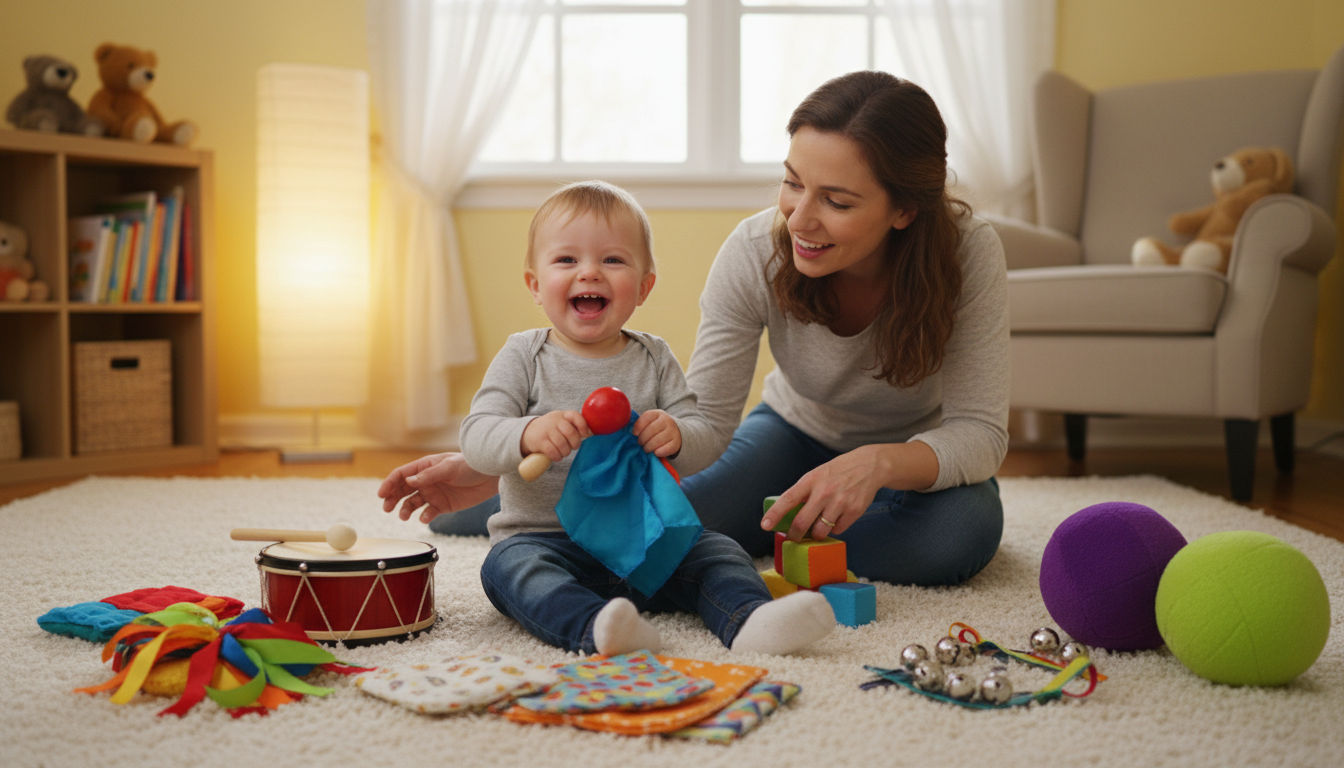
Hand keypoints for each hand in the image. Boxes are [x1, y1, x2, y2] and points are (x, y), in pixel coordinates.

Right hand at [378, 453, 499, 523]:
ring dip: (405, 510)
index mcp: (424, 467)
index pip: (401, 475)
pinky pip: (428, 513)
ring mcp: (433, 493)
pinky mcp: (442, 506)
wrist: (491, 476)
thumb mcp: (449, 467)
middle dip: (392, 498)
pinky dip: (424, 517)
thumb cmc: (470, 465)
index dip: (389, 483)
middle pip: (402, 490)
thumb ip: (429, 475)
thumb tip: (408, 480)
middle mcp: (425, 480)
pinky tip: (424, 518)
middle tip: (386, 508)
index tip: (381, 494)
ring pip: (412, 503)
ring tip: (403, 516)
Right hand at [520, 410, 589, 462]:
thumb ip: (575, 426)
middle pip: (570, 433)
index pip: (576, 416)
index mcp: (563, 415)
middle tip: (573, 447)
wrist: (528, 431)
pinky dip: (557, 456)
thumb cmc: (551, 429)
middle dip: (575, 444)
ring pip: (562, 444)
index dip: (583, 427)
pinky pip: (553, 452)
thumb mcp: (561, 422)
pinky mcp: (540, 441)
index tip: (584, 435)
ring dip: (566, 452)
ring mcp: (546, 430)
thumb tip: (591, 434)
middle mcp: (554, 420)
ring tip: (564, 452)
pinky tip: (557, 456)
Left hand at [632, 409, 680, 457]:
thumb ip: (640, 424)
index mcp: (657, 413)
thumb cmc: (656, 427)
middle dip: (642, 440)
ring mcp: (673, 431)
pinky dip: (658, 452)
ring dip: (648, 447)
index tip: (635, 434)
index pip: (645, 418)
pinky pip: (664, 449)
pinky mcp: (676, 442)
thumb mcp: (650, 421)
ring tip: (646, 448)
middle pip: (650, 431)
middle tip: (640, 444)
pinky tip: (655, 452)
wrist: (675, 432)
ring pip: (656, 441)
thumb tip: (629, 433)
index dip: (637, 428)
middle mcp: (666, 420)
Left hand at [759, 441, 938, 540]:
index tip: (764, 526)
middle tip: (794, 537)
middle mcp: (824, 491)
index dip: (775, 515)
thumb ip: (803, 492)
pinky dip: (834, 528)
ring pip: (820, 531)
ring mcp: (840, 502)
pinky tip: (837, 518)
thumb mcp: (817, 475)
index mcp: (810, 480)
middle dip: (795, 535)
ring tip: (818, 528)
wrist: (869, 465)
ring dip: (816, 534)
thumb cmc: (837, 472)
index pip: (788, 499)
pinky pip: (838, 530)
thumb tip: (787, 515)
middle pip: (802, 523)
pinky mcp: (854, 511)